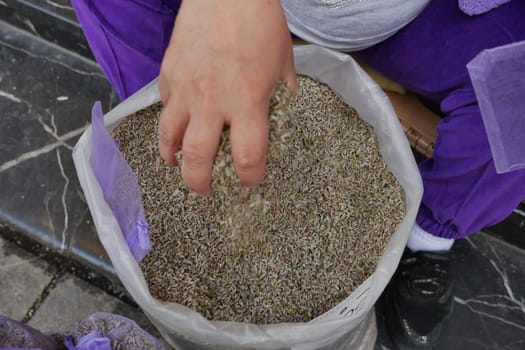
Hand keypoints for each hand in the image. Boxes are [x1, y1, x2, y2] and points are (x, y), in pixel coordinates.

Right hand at [158, 0, 295, 195]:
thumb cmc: (261, 24)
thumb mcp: (284, 64)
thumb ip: (280, 95)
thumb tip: (278, 111)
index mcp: (247, 103)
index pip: (247, 158)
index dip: (250, 177)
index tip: (250, 180)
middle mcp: (212, 103)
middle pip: (198, 159)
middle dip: (200, 183)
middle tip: (205, 188)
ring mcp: (185, 89)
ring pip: (168, 138)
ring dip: (173, 157)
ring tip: (177, 163)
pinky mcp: (167, 74)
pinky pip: (164, 107)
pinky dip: (168, 121)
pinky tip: (174, 122)